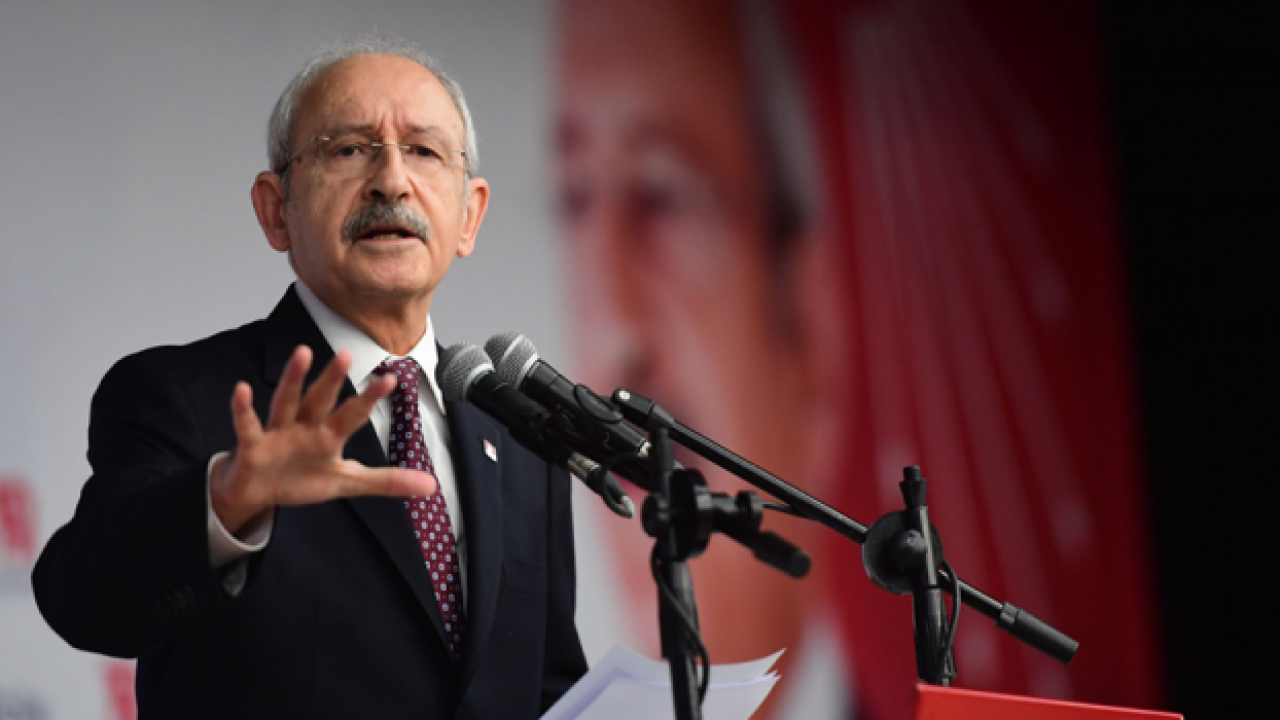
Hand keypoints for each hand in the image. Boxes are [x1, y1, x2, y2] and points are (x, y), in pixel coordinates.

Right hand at [210, 345, 436, 534]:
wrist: (258, 493)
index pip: (353, 414)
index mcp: (329, 435)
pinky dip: (242, 409)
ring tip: (303, 352)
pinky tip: (242, 389)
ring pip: (286, 401)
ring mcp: (278, 433)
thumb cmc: (303, 479)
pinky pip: (248, 425)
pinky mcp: (252, 445)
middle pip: (320, 399)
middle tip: (346, 353)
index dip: (369, 399)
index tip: (391, 378)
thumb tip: (432, 486)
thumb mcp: (347, 482)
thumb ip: (387, 481)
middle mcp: (305, 426)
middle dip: (332, 379)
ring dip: (294, 378)